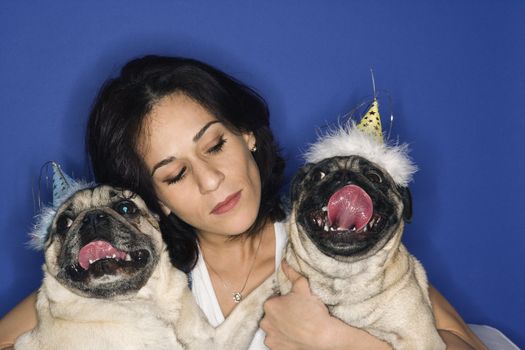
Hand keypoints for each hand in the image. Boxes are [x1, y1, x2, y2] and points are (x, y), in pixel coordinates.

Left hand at [260, 262, 391, 349]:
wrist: (323, 335)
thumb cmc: (313, 311)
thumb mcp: (303, 287)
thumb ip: (292, 273)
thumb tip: (284, 262)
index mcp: (269, 305)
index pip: (273, 301)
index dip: (284, 302)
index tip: (294, 305)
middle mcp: (265, 321)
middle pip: (271, 315)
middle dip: (279, 314)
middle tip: (295, 315)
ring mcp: (270, 336)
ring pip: (272, 328)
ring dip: (279, 326)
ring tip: (295, 326)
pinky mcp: (275, 347)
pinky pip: (275, 341)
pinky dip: (281, 338)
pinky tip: (292, 335)